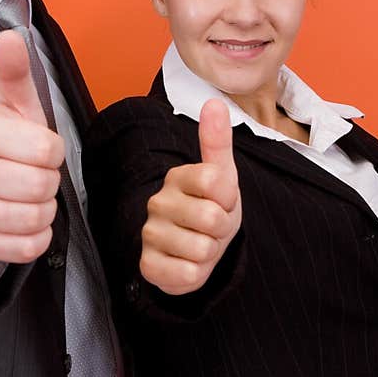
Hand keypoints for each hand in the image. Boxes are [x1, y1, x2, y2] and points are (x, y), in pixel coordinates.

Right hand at [0, 29, 63, 262]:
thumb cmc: (1, 139)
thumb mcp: (11, 104)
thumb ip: (15, 72)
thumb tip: (10, 36)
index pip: (47, 151)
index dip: (54, 152)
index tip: (40, 149)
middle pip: (42, 187)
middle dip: (49, 182)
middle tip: (35, 175)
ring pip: (34, 219)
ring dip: (45, 211)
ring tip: (32, 198)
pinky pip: (25, 249)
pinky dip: (36, 238)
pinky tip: (27, 222)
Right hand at [139, 98, 241, 294]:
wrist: (196, 251)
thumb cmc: (211, 209)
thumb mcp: (222, 176)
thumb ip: (217, 142)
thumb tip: (213, 102)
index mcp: (178, 177)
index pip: (217, 181)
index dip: (229, 197)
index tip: (222, 201)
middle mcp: (159, 202)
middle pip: (211, 217)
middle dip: (222, 229)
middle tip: (212, 228)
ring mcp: (150, 234)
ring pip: (202, 249)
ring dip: (210, 253)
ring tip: (200, 245)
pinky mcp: (148, 265)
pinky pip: (187, 274)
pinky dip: (196, 274)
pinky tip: (187, 263)